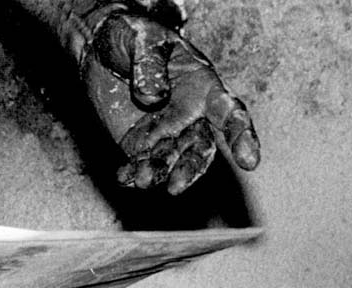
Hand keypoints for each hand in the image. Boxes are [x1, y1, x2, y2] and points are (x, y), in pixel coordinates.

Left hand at [83, 13, 259, 194]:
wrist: (103, 50)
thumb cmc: (134, 38)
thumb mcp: (142, 39)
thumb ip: (150, 65)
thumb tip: (153, 98)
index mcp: (203, 88)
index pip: (229, 113)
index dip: (240, 136)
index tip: (249, 161)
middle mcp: (190, 117)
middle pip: (199, 149)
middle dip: (190, 169)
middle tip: (176, 186)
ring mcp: (165, 134)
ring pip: (170, 162)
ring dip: (158, 173)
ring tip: (142, 179)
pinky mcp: (138, 145)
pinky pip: (140, 164)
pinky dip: (132, 174)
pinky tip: (123, 177)